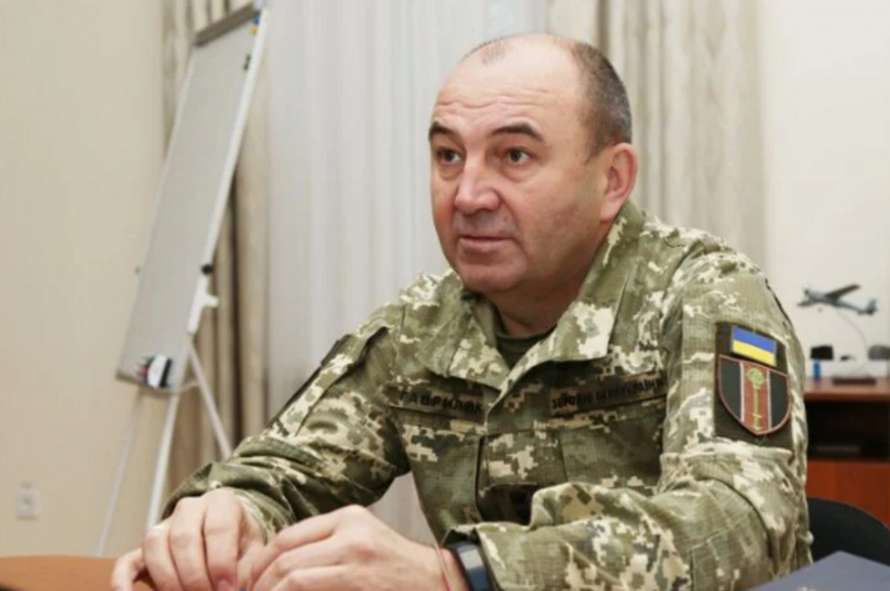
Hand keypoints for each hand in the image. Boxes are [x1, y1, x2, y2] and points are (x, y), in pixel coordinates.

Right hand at [110, 488, 264, 590]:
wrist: (229, 532)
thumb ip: (247, 569)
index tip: (228, 589)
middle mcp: (190, 508)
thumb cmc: (242, 543)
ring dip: (169, 580)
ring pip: (155, 546)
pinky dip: (122, 581)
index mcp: (222, 502)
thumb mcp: (254, 550)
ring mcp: (163, 526)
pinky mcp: (144, 549)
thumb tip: (234, 590)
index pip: (218, 528)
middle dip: (195, 576)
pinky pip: (126, 562)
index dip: (221, 563)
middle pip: (184, 539)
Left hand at [249, 504, 467, 590]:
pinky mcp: (356, 578)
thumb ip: (327, 549)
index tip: (249, 583)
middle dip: (257, 581)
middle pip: (283, 553)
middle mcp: (349, 529)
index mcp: (348, 517)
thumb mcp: (364, 546)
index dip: (260, 563)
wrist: (441, 583)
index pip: (287, 536)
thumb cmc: (400, 573)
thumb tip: (278, 570)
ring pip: (290, 572)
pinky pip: (304, 586)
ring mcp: (354, 554)